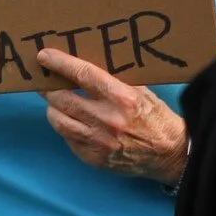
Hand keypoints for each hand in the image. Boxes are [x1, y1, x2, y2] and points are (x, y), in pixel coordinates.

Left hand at [36, 48, 189, 184]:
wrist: (172, 156)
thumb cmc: (155, 118)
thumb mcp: (140, 92)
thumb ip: (112, 79)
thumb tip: (80, 64)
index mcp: (123, 99)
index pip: (83, 75)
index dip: (60, 64)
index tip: (43, 56)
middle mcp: (108, 121)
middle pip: (61, 98)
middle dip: (49, 88)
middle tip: (45, 82)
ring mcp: (99, 143)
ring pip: (57, 120)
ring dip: (54, 108)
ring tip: (59, 102)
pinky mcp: (94, 159)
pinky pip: (67, 138)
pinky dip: (67, 128)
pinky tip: (74, 122)